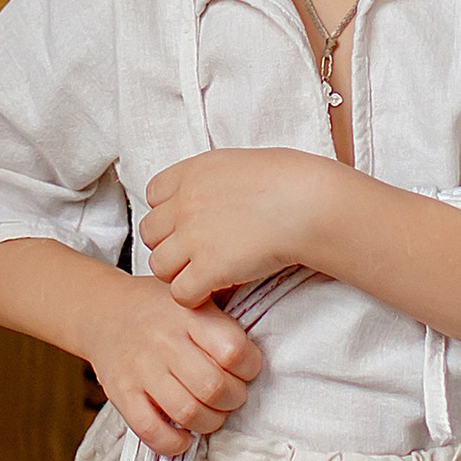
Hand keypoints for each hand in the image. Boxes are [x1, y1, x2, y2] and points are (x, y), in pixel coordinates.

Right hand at [89, 272, 261, 458]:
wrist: (102, 311)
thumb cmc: (157, 309)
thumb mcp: (191, 296)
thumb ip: (221, 320)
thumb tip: (254, 357)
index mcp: (187, 312)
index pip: (233, 350)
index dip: (249, 367)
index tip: (244, 369)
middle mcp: (163, 340)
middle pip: (214, 387)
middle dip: (234, 399)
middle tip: (230, 395)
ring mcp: (140, 369)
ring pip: (188, 412)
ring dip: (210, 422)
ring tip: (210, 413)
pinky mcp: (120, 393)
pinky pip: (151, 430)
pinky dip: (174, 442)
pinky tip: (183, 435)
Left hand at [141, 150, 338, 310]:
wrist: (309, 203)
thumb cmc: (290, 180)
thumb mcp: (240, 163)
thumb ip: (213, 179)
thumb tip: (212, 193)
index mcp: (191, 172)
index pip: (153, 195)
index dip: (169, 213)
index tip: (190, 223)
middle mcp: (184, 203)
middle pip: (150, 233)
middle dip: (170, 245)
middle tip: (196, 254)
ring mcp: (193, 237)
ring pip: (159, 266)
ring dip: (179, 273)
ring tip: (205, 274)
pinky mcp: (208, 268)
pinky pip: (180, 293)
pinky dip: (195, 296)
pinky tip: (215, 289)